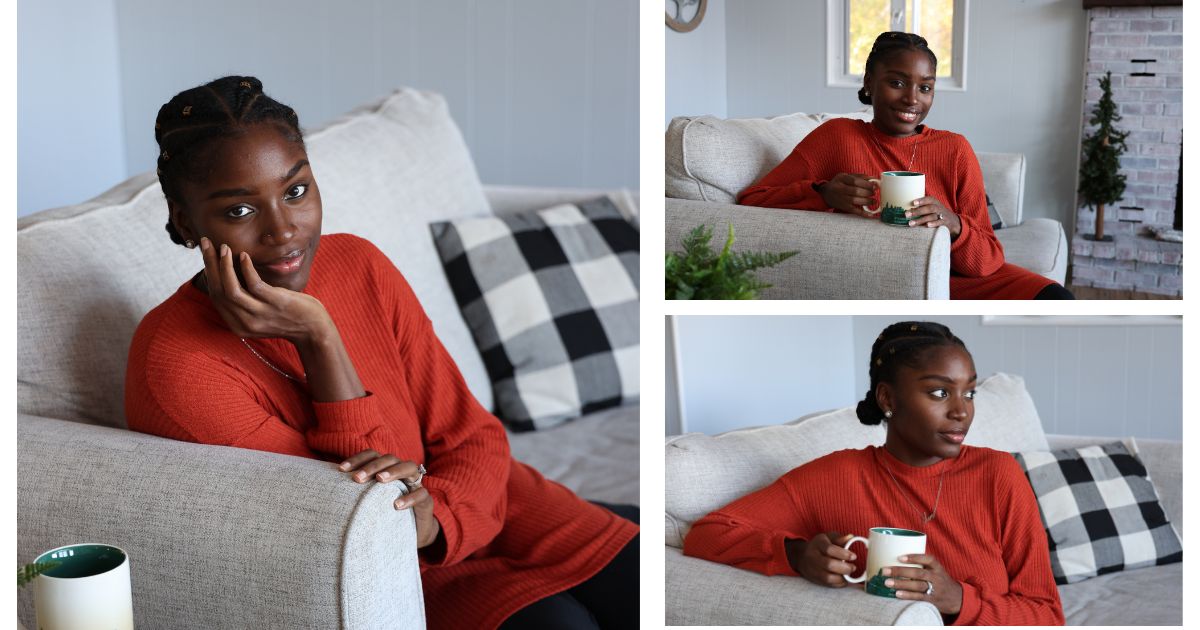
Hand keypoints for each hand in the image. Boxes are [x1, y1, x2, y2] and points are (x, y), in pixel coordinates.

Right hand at [199, 236, 330, 343]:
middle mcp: (245, 322)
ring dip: (224, 266)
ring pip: (231, 289)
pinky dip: (246, 268)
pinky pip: (254, 285)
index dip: (209, 274)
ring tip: (223, 247)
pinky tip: (244, 255)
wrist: (314, 330)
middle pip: (219, 291)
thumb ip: (245, 302)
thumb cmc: (288, 316)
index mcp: (238, 325)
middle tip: (207, 244)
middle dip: (210, 264)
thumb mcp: (260, 314)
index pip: (215, 297)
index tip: (207, 255)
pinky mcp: (275, 303)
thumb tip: (229, 276)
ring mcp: (260, 314)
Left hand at [339, 449, 440, 548]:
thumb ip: (356, 492)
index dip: (358, 459)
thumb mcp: (370, 501)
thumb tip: (326, 488)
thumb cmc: (386, 513)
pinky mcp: (426, 501)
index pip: (373, 455)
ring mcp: (416, 484)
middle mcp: (402, 472)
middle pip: (390, 458)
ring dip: (393, 471)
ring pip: (409, 467)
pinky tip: (396, 505)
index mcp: (387, 468)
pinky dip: (410, 498)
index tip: (341, 469)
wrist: (414, 533)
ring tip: (379, 480)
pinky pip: (421, 494)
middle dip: (372, 466)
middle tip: (357, 478)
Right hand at [788, 532, 858, 587]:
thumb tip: (851, 537)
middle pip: (829, 564)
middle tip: (853, 567)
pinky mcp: (815, 579)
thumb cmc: (820, 545)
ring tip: (849, 574)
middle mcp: (813, 556)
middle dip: (844, 568)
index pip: (829, 549)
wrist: (802, 556)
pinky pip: (828, 584)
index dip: (843, 554)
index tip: (854, 556)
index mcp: (818, 544)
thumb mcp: (828, 538)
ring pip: (828, 577)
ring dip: (842, 578)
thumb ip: (840, 538)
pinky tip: (844, 579)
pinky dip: (839, 584)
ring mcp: (812, 569)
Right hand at [817, 173, 879, 217]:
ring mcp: (841, 199)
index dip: (866, 184)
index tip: (875, 186)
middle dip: (868, 192)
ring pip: (855, 201)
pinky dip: (863, 213)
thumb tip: (873, 179)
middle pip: (856, 191)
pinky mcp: (842, 207)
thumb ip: (859, 176)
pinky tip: (871, 214)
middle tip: (874, 193)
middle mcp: (839, 189)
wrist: (825, 193)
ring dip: (867, 201)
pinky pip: (854, 211)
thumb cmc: (839, 183)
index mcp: (841, 179)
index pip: (855, 181)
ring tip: (874, 201)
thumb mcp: (846, 176)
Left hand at [881, 553, 962, 615]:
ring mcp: (935, 589)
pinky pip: (919, 597)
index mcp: (937, 567)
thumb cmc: (939, 580)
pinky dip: (908, 596)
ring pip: (918, 585)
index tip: (899, 557)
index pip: (928, 559)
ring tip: (887, 582)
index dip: (914, 557)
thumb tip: (894, 556)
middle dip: (900, 571)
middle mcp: (937, 577)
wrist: (956, 598)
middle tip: (884, 570)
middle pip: (919, 573)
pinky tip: (897, 594)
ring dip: (901, 584)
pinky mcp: (932, 600)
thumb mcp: (935, 570)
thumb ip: (921, 564)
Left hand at [905, 197, 961, 238]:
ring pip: (932, 216)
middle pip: (929, 208)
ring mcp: (942, 215)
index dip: (922, 200)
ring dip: (921, 220)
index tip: (913, 202)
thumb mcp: (931, 207)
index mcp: (935, 202)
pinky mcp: (945, 223)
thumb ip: (921, 206)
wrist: (953, 221)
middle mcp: (939, 208)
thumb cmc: (937, 213)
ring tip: (911, 223)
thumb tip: (904, 207)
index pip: (929, 199)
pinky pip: (939, 223)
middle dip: (917, 211)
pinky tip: (927, 225)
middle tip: (906, 214)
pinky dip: (934, 224)